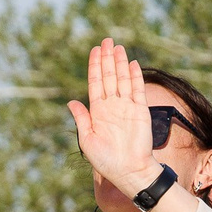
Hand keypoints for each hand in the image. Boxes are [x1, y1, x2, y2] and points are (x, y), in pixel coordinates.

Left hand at [69, 38, 164, 197]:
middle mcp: (112, 106)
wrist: (129, 171)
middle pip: (109, 76)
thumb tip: (71, 101)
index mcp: (97, 111)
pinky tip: (131, 63)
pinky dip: (135, 76)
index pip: (95, 83)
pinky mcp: (141, 111)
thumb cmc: (106, 160)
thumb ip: (81, 119)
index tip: (95, 50)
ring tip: (117, 47)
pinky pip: (137, 90)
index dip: (95, 66)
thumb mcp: (87, 140)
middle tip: (106, 40)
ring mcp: (127, 107)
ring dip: (120, 63)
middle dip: (107, 58)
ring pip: (123, 79)